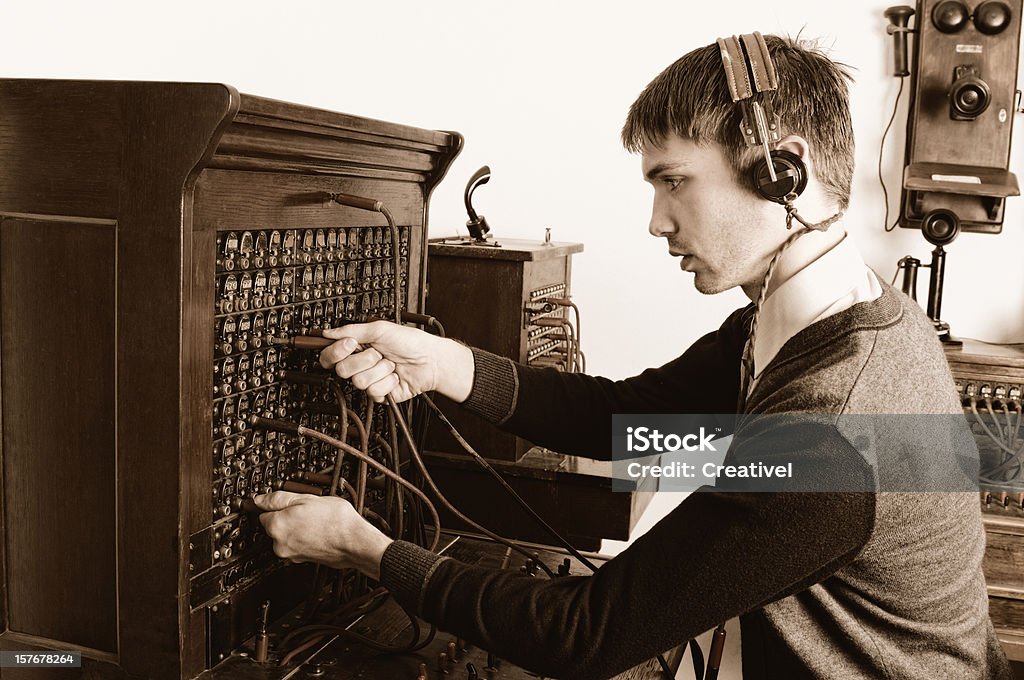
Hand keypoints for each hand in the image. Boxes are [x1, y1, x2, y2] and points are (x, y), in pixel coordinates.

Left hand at [253, 491, 392, 578]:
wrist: (354, 542)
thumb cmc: (335, 520)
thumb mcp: (307, 498)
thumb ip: (279, 498)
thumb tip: (260, 499)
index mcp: (277, 526)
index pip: (264, 512)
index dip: (279, 505)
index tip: (290, 503)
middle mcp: (279, 544)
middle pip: (275, 526)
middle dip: (287, 517)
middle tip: (307, 510)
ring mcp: (291, 554)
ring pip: (287, 535)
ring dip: (296, 528)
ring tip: (315, 521)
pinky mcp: (301, 560)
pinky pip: (297, 544)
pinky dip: (304, 538)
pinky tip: (318, 531)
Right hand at [319, 320, 473, 402]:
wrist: (430, 360)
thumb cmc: (410, 342)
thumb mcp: (379, 329)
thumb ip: (351, 331)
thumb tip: (328, 332)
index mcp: (357, 347)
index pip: (331, 355)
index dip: (336, 352)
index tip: (350, 344)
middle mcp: (361, 364)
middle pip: (342, 370)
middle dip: (364, 360)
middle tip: (378, 353)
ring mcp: (370, 380)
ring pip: (359, 381)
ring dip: (379, 370)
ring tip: (391, 364)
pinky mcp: (379, 393)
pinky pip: (373, 392)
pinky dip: (387, 382)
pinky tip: (395, 376)